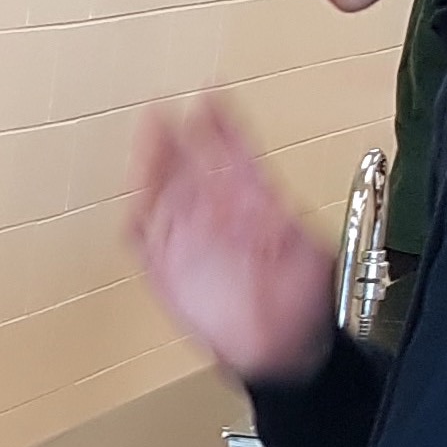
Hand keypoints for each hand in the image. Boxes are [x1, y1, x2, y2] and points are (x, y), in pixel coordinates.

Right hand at [131, 99, 336, 384]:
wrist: (279, 350)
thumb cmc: (300, 305)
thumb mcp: (311, 257)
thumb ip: (291, 227)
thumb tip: (275, 205)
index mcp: (254, 205)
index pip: (234, 153)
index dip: (223, 125)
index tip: (212, 95)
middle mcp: (218, 216)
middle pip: (189, 166)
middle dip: (175, 136)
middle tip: (161, 108)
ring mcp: (190, 242)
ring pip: (162, 195)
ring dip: (151, 168)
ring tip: (145, 143)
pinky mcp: (167, 272)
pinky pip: (146, 243)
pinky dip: (138, 227)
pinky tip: (135, 208)